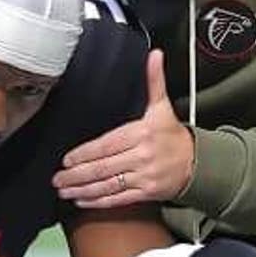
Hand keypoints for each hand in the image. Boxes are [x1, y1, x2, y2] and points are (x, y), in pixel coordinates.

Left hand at [51, 50, 194, 209]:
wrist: (197, 164)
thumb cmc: (173, 135)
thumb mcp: (162, 106)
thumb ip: (154, 81)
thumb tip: (154, 54)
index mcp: (142, 134)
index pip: (107, 145)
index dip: (85, 154)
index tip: (67, 160)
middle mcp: (142, 156)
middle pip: (104, 167)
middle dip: (77, 175)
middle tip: (57, 178)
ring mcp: (144, 177)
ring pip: (108, 185)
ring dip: (83, 190)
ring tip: (64, 190)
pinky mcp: (146, 194)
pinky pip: (119, 199)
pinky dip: (98, 202)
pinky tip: (81, 201)